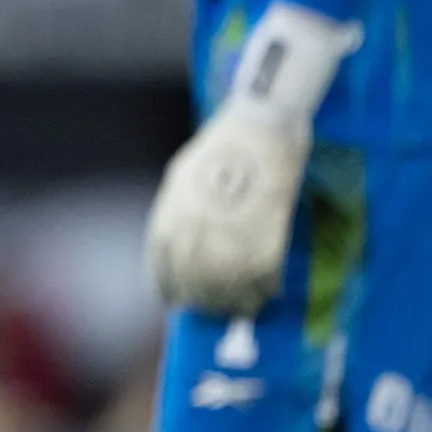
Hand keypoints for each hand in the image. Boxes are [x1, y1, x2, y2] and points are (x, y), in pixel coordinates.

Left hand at [147, 98, 307, 312]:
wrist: (261, 124)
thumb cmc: (222, 145)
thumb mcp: (182, 177)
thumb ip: (176, 212)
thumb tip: (175, 244)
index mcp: (171, 220)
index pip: (162, 270)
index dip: (170, 290)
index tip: (176, 300)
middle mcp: (195, 237)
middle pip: (195, 287)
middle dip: (203, 302)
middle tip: (213, 308)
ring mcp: (231, 242)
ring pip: (228, 291)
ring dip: (234, 304)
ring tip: (242, 305)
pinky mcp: (267, 243)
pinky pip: (263, 282)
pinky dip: (266, 291)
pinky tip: (269, 291)